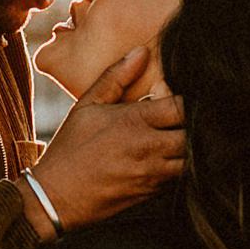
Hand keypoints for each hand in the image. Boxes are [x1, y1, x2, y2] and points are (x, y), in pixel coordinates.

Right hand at [26, 47, 185, 233]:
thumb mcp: (87, 105)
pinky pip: (180, 179)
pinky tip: (168, 158)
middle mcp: (148, 148)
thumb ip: (116, 77)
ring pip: (192, 159)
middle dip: (194, 124)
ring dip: (190, 148)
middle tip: (184, 119)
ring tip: (177, 138)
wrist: (55, 196)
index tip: (178, 97)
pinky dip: (180, 167)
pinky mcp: (152, 193)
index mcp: (134, 121)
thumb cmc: (70, 148)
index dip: (187, 99)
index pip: (182, 106)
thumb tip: (141, 52)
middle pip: (194, 134)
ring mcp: (152, 174)